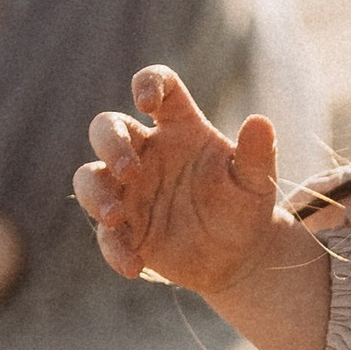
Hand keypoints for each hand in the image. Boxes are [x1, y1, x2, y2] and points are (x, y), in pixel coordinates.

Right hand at [76, 68, 290, 294]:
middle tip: (129, 170)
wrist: (239, 257)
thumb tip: (260, 123)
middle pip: (107, 128)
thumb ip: (257, 154)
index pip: (158, 86)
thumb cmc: (245, 207)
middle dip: (110, 143)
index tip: (146, 102)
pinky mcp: (125, 230)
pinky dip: (115, 250)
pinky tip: (134, 266)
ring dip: (94, 193)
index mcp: (180, 127)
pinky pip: (105, 236)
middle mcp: (147, 153)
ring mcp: (130, 191)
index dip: (147, 83)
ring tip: (115, 215)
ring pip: (89, 177)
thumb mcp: (256, 182)